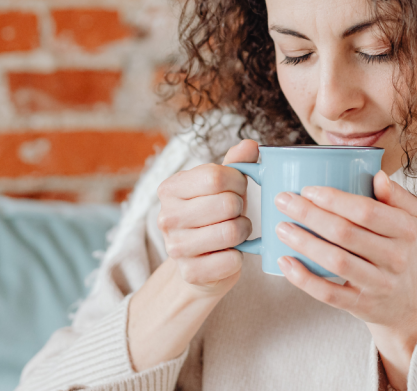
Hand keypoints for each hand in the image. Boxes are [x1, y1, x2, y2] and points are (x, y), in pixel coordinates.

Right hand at [156, 139, 257, 297]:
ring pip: (231, 232)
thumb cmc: (214, 216)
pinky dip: (239, 256)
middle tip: (236, 213)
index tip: (238, 188)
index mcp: (171, 188)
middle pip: (226, 204)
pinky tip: (229, 253)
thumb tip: (250, 145)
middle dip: (242, 208)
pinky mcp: (190, 273)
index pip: (215, 176)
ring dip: (243, 231)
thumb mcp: (223, 185)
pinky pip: (231, 260)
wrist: (201, 262)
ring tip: (236, 231)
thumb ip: (236, 163)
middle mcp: (166, 217)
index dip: (237, 182)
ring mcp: (175, 247)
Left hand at [274, 171, 416, 387]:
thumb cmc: (402, 250)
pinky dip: (303, 278)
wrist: (408, 303)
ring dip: (304, 243)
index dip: (334, 199)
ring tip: (281, 228)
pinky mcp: (361, 305)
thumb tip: (378, 175)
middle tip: (284, 201)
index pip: (366, 211)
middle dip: (309, 215)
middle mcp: (396, 258)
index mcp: (407, 230)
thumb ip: (397, 195)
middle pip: (346, 233)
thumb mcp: (411, 220)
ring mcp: (378, 284)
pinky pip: (329, 293)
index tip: (308, 189)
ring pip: (336, 262)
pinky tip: (285, 261)